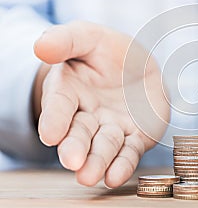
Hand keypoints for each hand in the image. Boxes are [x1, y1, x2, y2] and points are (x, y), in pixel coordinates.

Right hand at [34, 21, 168, 187]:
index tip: (50, 134)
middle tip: (72, 161)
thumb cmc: (107, 51)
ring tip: (90, 175)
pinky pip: (129, 152)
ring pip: (103, 147)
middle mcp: (87, 115)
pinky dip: (123, 165)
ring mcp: (111, 128)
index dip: (54, 119)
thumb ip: (66, 40)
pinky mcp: (135, 137)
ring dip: (97, 161)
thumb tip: (41, 46)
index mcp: (69, 91)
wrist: (138, 65)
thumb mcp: (87, 37)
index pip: (59, 106)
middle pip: (79, 133)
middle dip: (75, 148)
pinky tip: (116, 176)